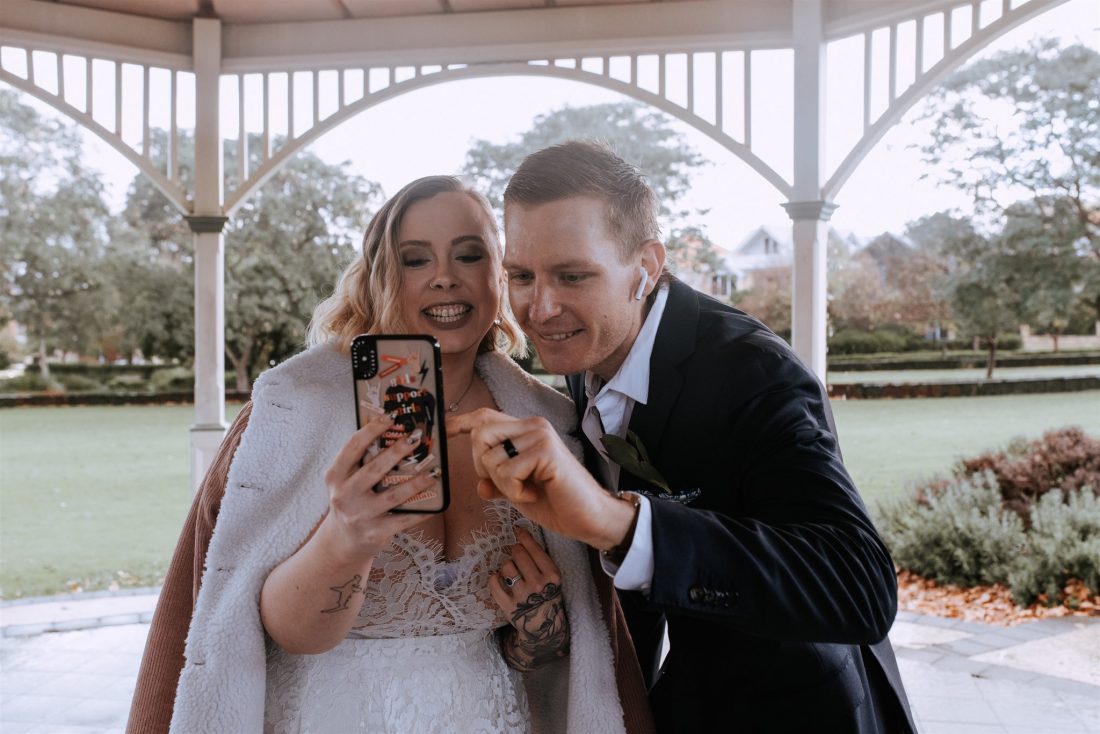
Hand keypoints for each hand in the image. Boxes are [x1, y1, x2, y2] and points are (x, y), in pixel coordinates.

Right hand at [319, 415, 434, 561]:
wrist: (342, 541)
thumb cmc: (351, 501)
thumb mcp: (346, 480)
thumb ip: (362, 461)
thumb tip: (393, 433)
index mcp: (335, 476)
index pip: (353, 447)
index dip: (371, 430)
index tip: (390, 417)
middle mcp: (344, 495)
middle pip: (374, 469)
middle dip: (397, 451)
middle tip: (416, 438)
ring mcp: (359, 516)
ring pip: (393, 496)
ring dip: (416, 483)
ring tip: (433, 472)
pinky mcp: (375, 533)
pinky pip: (403, 520)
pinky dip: (421, 511)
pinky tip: (435, 503)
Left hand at [448, 408, 637, 550]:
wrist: (589, 518)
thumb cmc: (556, 502)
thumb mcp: (517, 491)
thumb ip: (497, 483)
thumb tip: (480, 485)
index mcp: (525, 430)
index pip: (485, 416)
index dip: (461, 422)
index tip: (443, 430)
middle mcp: (532, 425)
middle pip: (480, 434)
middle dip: (483, 467)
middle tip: (509, 485)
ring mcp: (540, 435)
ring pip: (490, 458)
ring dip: (502, 485)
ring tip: (527, 491)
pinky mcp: (545, 451)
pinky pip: (507, 472)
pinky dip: (514, 492)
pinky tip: (534, 495)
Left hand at [490, 526, 569, 670]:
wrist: (543, 625)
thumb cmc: (546, 594)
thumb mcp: (552, 576)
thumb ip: (540, 557)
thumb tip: (521, 531)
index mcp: (552, 575)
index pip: (534, 548)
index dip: (523, 536)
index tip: (517, 530)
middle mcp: (538, 585)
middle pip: (517, 553)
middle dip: (515, 552)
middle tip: (517, 557)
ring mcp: (522, 596)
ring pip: (505, 566)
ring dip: (506, 566)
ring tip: (512, 573)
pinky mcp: (508, 606)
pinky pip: (493, 582)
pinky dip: (494, 577)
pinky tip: (500, 579)